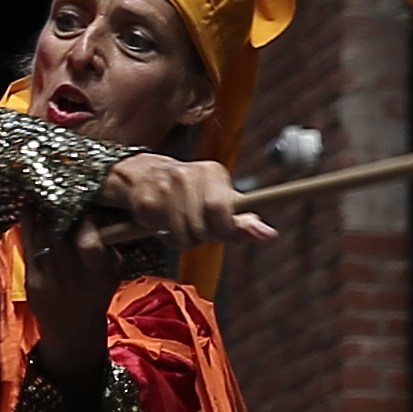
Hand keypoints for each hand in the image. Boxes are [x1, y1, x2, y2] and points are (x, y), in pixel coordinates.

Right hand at [91, 150, 260, 258]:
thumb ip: (244, 220)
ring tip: (184, 227)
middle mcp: (187, 175)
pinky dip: (169, 238)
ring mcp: (164, 188)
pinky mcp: (146, 202)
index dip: (227, 230)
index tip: (227, 236)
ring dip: (187, 240)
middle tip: (202, 230)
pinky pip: (166, 235)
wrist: (143, 174)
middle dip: (206, 237)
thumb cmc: (190, 191)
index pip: (221, 209)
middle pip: (204, 227)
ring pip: (185, 235)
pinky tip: (168, 226)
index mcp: (211, 171)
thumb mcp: (220, 199)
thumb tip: (269, 236)